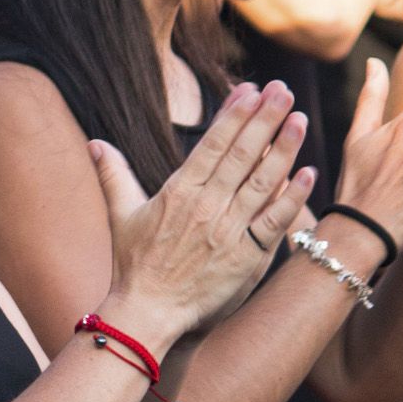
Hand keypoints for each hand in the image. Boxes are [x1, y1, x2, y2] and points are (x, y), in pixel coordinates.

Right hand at [93, 81, 315, 340]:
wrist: (147, 312)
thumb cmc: (133, 265)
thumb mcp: (120, 215)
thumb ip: (113, 175)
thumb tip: (95, 143)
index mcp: (179, 192)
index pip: (212, 144)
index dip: (234, 114)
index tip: (251, 90)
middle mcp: (206, 207)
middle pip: (242, 154)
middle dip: (264, 118)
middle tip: (283, 90)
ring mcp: (228, 231)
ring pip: (263, 182)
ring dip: (283, 148)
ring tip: (298, 118)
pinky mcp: (246, 256)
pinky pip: (274, 221)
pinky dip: (292, 197)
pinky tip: (307, 173)